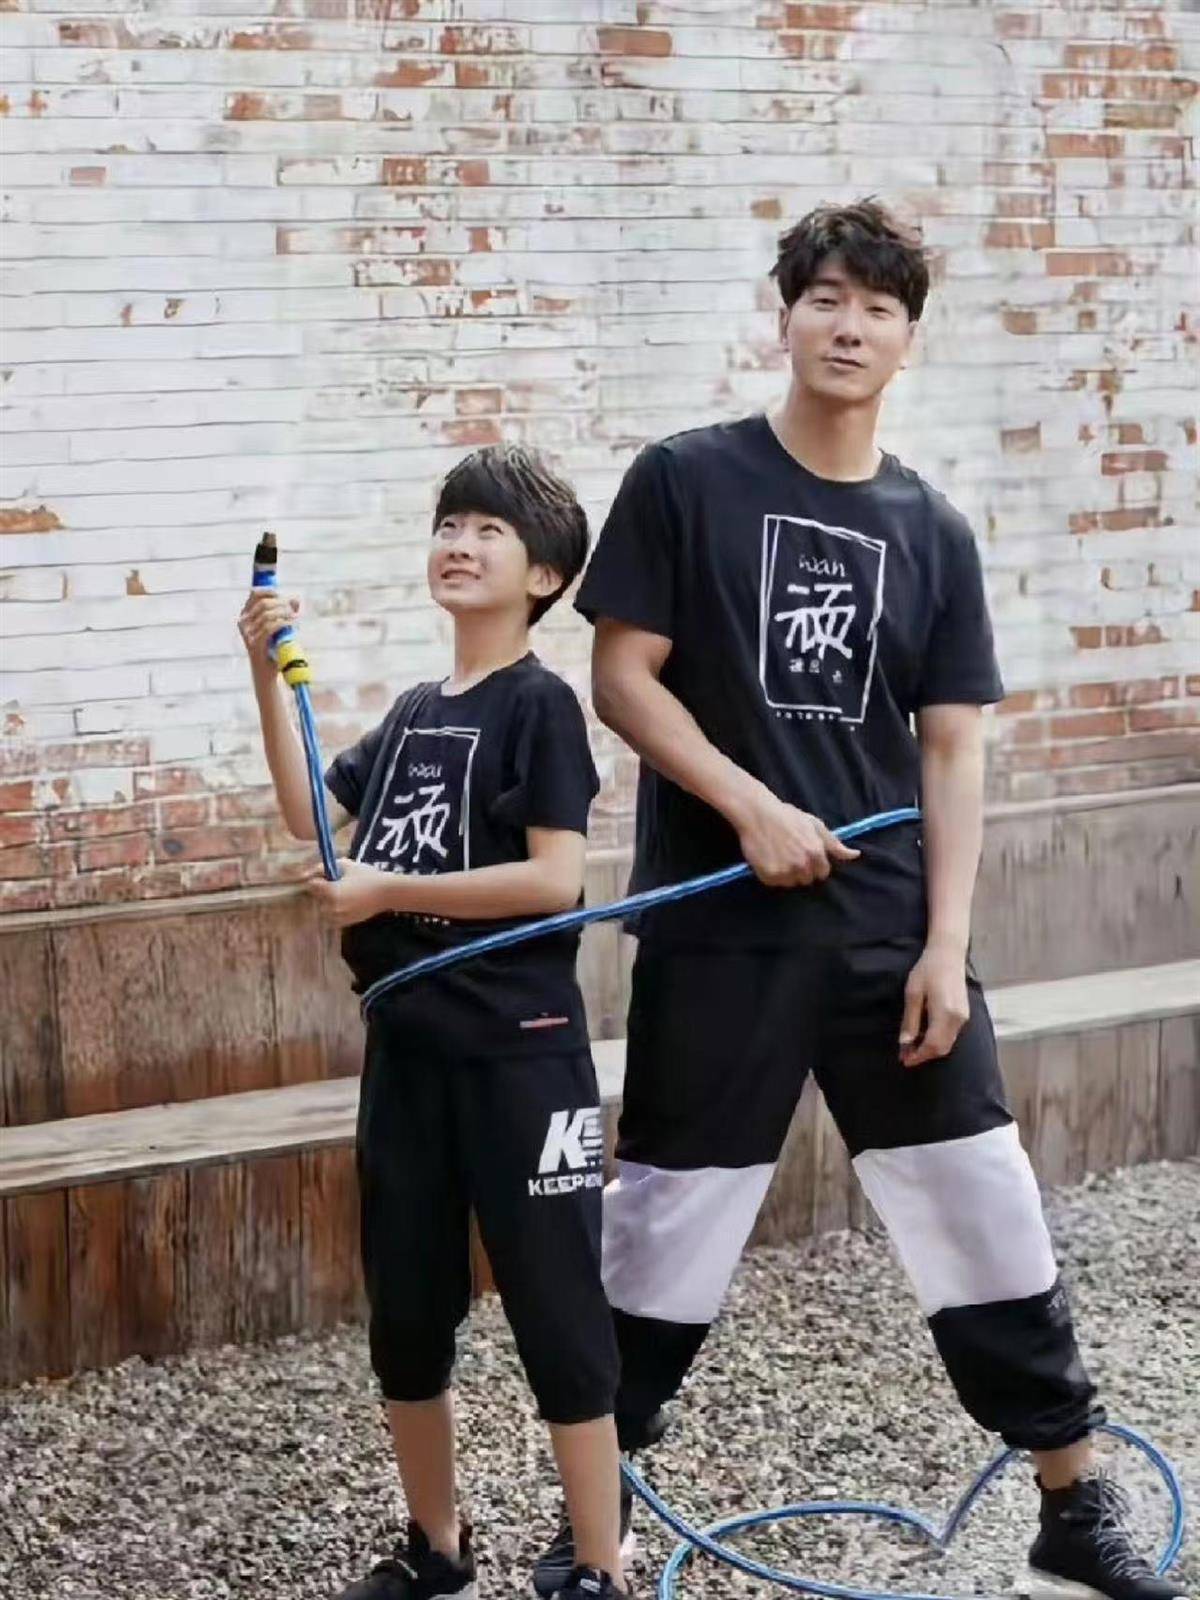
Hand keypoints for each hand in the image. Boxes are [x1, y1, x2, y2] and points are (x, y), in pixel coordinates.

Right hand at [238, 590, 299, 671]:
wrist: (266, 672)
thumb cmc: (272, 648)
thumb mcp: (277, 627)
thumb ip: (284, 613)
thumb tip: (296, 600)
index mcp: (246, 615)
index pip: (254, 594)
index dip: (270, 591)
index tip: (283, 594)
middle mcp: (243, 623)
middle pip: (263, 604)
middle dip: (281, 603)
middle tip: (294, 608)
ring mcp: (247, 635)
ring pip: (267, 615)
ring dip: (284, 613)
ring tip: (295, 617)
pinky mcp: (254, 645)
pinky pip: (269, 628)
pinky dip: (283, 623)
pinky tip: (293, 623)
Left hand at [303, 858, 392, 927]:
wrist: (386, 893)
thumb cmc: (367, 876)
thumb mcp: (346, 865)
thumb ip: (325, 866)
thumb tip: (311, 871)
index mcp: (330, 891)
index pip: (311, 884)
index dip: (316, 878)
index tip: (322, 876)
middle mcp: (332, 906)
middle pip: (316, 897)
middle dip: (322, 890)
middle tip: (335, 883)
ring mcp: (338, 916)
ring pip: (323, 909)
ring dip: (327, 902)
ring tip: (341, 893)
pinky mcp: (345, 923)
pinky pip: (332, 918)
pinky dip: (335, 911)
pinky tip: (346, 902)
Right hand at [734, 787, 859, 887]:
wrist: (757, 813)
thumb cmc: (787, 816)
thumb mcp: (814, 825)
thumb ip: (834, 843)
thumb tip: (855, 855)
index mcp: (816, 853)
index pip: (822, 873)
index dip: (814, 864)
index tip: (804, 854)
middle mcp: (802, 865)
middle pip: (807, 880)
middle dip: (801, 870)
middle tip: (789, 854)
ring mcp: (785, 872)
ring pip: (791, 883)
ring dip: (786, 874)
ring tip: (778, 856)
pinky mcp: (768, 876)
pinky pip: (774, 883)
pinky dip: (771, 874)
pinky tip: (768, 859)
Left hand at [899, 942, 970, 1067]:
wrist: (948, 954)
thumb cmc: (927, 970)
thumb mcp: (913, 993)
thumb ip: (910, 1020)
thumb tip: (905, 1043)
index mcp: (944, 1012)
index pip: (932, 1044)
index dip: (918, 1055)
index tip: (904, 1059)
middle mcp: (958, 1018)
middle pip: (942, 1048)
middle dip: (924, 1056)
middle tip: (906, 1056)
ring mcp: (964, 1017)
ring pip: (948, 1044)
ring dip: (931, 1050)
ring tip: (912, 1048)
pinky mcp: (965, 1014)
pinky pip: (951, 1036)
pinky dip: (938, 1041)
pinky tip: (924, 1037)